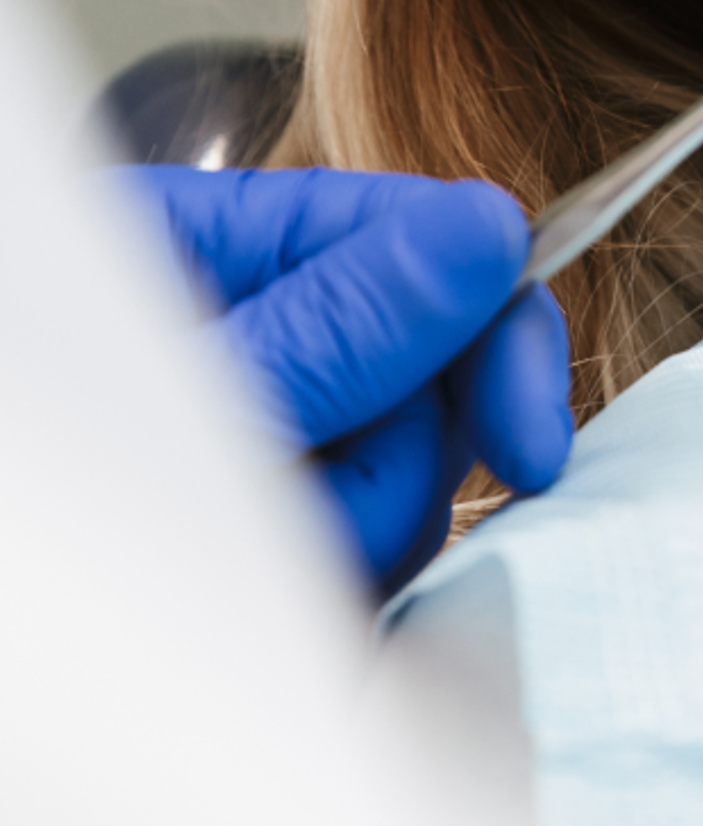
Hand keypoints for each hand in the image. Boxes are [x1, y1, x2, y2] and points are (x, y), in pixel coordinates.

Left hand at [126, 164, 571, 594]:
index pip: (419, 234)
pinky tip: (269, 598)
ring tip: (251, 571)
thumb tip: (495, 228)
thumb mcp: (198, 404)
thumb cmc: (37, 531)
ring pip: (406, 470)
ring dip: (356, 536)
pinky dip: (336, 583)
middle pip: (430, 364)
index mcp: (214, 242)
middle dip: (400, 463)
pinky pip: (368, 542)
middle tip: (324, 535)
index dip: (498, 330)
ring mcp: (268, 422)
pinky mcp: (272, 516)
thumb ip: (343, 325)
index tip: (530, 447)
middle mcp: (254, 323)